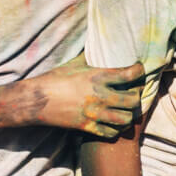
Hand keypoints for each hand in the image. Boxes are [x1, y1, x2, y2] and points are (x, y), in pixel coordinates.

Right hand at [24, 56, 142, 136]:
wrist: (36, 100)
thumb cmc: (56, 78)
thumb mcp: (76, 63)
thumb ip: (92, 56)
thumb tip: (101, 42)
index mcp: (98, 77)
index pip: (131, 74)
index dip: (139, 72)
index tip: (138, 71)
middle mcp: (100, 96)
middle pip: (133, 100)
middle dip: (137, 97)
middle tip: (134, 93)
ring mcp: (94, 113)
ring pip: (126, 119)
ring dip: (129, 115)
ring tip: (125, 110)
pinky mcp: (87, 127)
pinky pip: (110, 133)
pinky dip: (115, 129)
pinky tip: (113, 123)